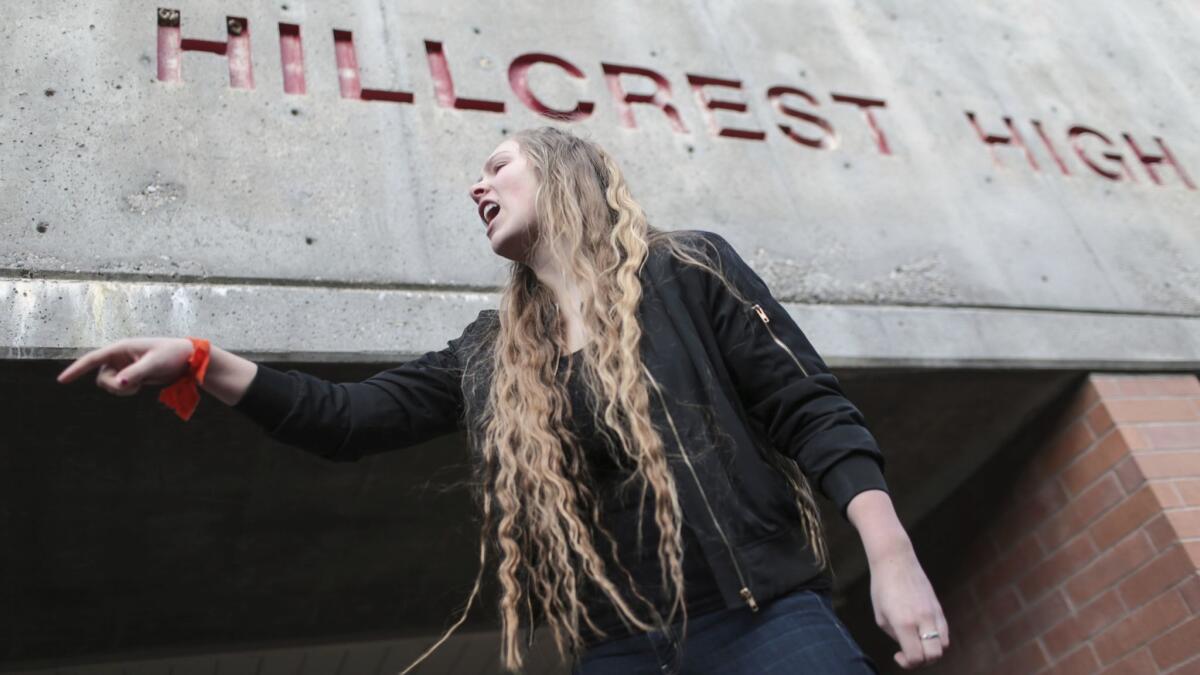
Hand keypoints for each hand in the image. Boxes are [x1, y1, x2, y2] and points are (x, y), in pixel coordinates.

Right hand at [56, 337, 195, 395]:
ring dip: (122, 390)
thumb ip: (136, 373)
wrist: (188, 360)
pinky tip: (141, 385)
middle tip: (133, 386)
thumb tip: (119, 383)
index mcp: (121, 348)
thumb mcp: (154, 364)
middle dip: (113, 386)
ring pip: (109, 384)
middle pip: (101, 378)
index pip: (92, 359)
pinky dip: (127, 391)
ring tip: (141, 384)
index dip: (76, 370)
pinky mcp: (129, 374)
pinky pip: (119, 388)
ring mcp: (123, 366)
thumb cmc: (172, 355)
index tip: (61, 381)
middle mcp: (118, 356)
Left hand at [869, 540, 948, 668]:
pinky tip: (922, 631)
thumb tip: (909, 647)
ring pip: (944, 645)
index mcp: (904, 623)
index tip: (897, 655)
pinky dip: (936, 639)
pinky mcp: (939, 607)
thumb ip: (896, 636)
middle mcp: (923, 619)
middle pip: (935, 656)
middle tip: (908, 653)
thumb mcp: (881, 616)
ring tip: (916, 643)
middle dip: (922, 662)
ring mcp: (934, 613)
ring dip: (931, 651)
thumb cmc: (882, 587)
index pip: (917, 657)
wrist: (895, 560)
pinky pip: (944, 631)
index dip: (907, 664)